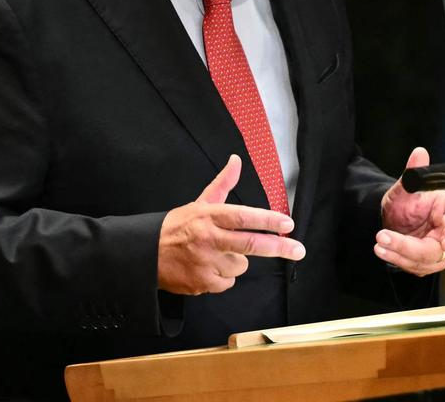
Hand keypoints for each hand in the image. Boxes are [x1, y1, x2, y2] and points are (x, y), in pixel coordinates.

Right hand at [157, 155, 304, 294]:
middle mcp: (208, 238)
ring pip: (240, 266)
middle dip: (279, 247)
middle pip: (250, 244)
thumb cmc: (177, 226)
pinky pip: (227, 283)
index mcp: (209, 215)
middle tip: (298, 250)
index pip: (243, 217)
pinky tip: (208, 268)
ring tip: (216, 254)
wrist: (145, 253)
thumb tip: (236, 160)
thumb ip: (222, 184)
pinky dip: (223, 278)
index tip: (288, 223)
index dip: (268, 220)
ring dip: (235, 262)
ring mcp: (205, 262)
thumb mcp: (199, 203)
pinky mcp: (201, 283)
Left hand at [376, 147, 444, 275]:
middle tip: (400, 241)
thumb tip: (419, 153)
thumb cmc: (403, 204)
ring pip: (430, 258)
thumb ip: (412, 173)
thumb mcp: (404, 188)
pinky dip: (399, 259)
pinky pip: (418, 266)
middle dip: (421, 246)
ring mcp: (440, 248)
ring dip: (403, 253)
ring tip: (381, 243)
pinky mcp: (428, 262)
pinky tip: (383, 250)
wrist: (390, 221)